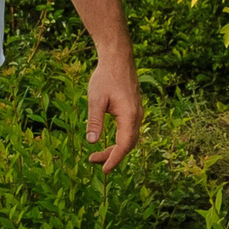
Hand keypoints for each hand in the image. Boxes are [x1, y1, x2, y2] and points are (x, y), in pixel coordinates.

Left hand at [83, 55, 143, 172]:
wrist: (118, 59)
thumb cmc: (106, 77)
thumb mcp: (96, 99)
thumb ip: (94, 121)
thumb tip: (92, 142)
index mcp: (129, 115)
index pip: (124, 145)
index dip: (114, 159)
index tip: (104, 170)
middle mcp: (137, 116)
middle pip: (128, 144)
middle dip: (112, 156)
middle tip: (93, 161)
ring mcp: (137, 113)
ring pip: (129, 138)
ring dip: (115, 149)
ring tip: (97, 155)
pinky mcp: (134, 109)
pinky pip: (129, 131)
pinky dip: (119, 140)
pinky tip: (108, 142)